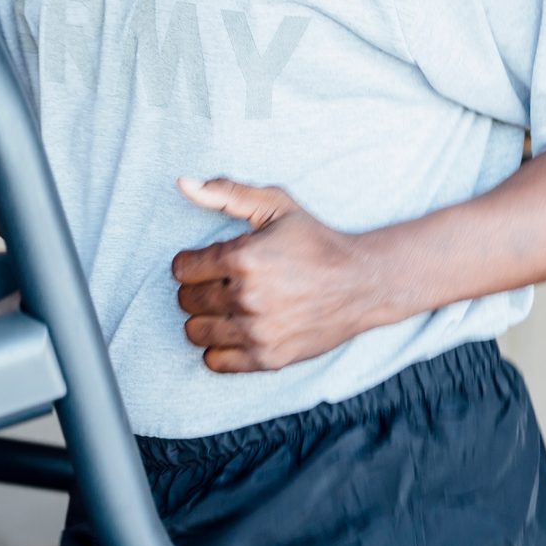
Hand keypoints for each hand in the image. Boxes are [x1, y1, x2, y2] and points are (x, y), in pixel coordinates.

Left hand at [171, 178, 399, 372]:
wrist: (362, 283)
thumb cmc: (316, 242)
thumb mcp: (275, 205)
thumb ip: (225, 194)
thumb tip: (183, 183)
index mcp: (244, 258)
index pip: (182, 269)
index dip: (191, 263)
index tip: (206, 263)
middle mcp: (247, 297)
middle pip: (186, 300)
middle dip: (196, 289)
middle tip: (218, 284)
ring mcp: (257, 332)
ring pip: (195, 332)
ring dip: (204, 319)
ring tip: (224, 307)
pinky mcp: (268, 358)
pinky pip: (215, 362)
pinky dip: (217, 348)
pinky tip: (233, 331)